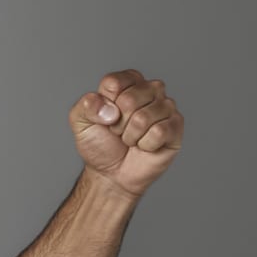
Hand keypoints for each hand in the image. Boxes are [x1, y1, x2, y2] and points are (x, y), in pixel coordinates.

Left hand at [72, 69, 183, 198]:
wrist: (110, 174)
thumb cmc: (99, 145)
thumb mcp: (80, 123)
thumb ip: (86, 105)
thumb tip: (109, 109)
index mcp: (129, 82)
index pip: (114, 83)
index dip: (104, 106)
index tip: (105, 118)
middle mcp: (151, 89)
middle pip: (128, 100)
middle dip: (117, 124)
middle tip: (119, 132)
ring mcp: (166, 106)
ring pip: (143, 118)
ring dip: (130, 136)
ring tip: (131, 140)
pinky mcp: (176, 125)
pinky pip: (158, 131)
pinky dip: (145, 145)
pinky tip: (145, 146)